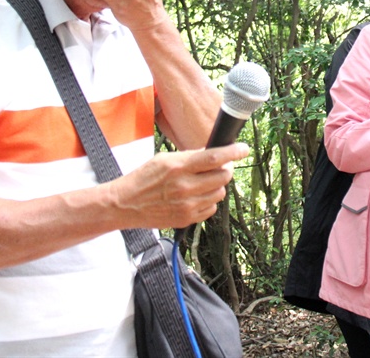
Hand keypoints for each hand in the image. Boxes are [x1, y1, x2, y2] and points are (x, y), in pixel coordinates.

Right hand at [111, 143, 249, 228]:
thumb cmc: (143, 179)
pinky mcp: (187, 219)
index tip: (243, 149)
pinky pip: (211, 209)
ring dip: (216, 186)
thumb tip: (212, 154)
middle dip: (225, 170)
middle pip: (222, 177)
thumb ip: (189, 157)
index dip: (233, 152)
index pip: (214, 158)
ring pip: (219, 193)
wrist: (126, 204)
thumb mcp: (164, 159)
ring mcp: (187, 205)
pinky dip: (209, 201)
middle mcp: (185, 187)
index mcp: (179, 167)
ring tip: (203, 183)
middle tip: (220, 167)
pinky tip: (196, 196)